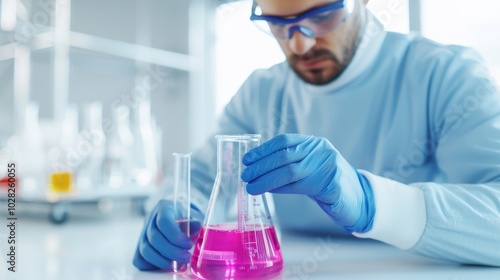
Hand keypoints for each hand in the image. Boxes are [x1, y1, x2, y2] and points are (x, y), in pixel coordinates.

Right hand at [133, 199, 201, 269]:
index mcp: (164, 207)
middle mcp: (151, 218)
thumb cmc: (187, 218)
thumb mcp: (194, 216)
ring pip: (145, 249)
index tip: (188, 245)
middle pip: (154, 237)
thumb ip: (194, 223)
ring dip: (162, 261)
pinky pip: (139, 258)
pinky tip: (166, 264)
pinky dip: (152, 264)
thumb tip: (197, 227)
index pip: (163, 221)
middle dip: (171, 251)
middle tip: (186, 258)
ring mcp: (143, 232)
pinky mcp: (140, 245)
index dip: (175, 236)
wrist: (180, 219)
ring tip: (178, 265)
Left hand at [241, 134, 374, 232]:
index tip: (247, 159)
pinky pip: (301, 186)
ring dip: (267, 179)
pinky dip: (282, 189)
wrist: (360, 198)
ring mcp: (328, 166)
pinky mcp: (332, 185)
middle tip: (245, 175)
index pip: (284, 141)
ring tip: (252, 186)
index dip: (263, 150)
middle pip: (285, 155)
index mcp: (315, 143)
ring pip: (290, 171)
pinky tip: (270, 191)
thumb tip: (258, 170)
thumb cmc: (329, 183)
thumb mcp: (309, 167)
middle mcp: (322, 151)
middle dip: (261, 166)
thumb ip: (290, 164)